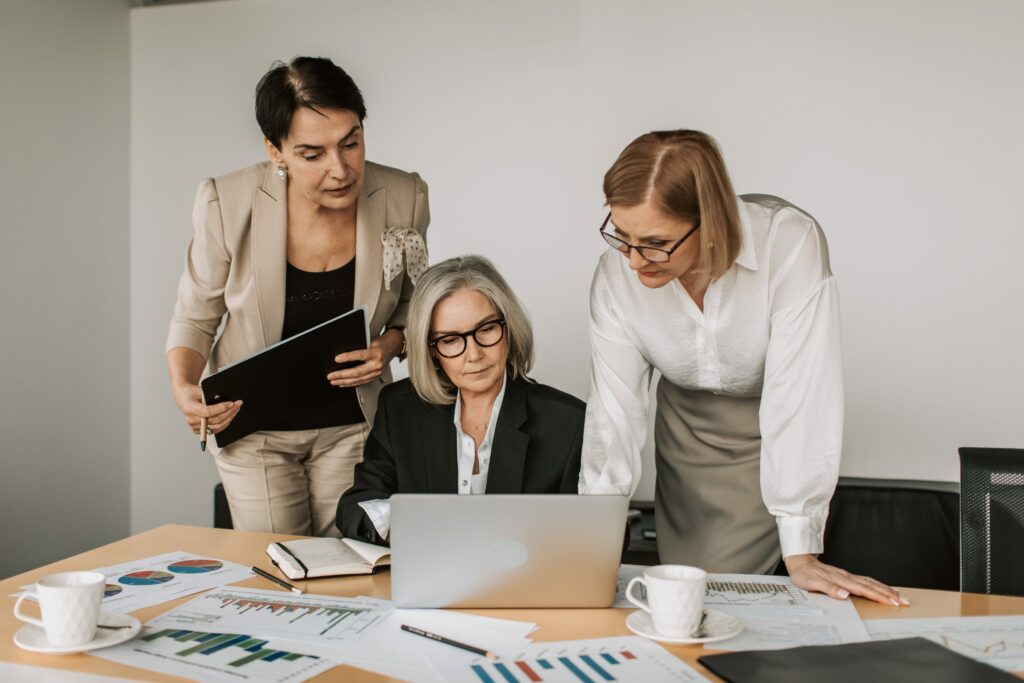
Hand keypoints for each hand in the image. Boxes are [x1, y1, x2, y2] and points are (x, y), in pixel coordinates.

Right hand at [172, 382, 241, 434]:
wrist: (184, 398)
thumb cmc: (192, 392)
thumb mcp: (200, 390)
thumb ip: (211, 396)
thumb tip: (226, 402)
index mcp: (189, 408)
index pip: (208, 412)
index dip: (221, 408)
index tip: (231, 403)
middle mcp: (191, 419)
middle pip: (214, 420)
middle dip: (229, 412)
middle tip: (238, 404)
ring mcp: (194, 426)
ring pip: (217, 427)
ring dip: (229, 418)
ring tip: (236, 409)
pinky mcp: (199, 430)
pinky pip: (215, 430)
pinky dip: (224, 423)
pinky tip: (230, 416)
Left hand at [328, 330, 402, 387]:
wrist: (392, 347)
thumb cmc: (380, 343)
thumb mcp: (370, 341)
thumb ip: (360, 348)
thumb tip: (344, 354)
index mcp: (376, 353)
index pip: (360, 355)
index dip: (347, 357)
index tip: (337, 359)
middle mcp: (377, 364)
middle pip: (357, 372)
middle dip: (342, 375)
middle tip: (331, 376)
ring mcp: (377, 372)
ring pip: (358, 380)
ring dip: (344, 381)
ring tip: (334, 381)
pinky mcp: (375, 376)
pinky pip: (362, 382)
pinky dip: (351, 383)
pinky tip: (343, 384)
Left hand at [784, 554, 909, 605]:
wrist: (799, 561)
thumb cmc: (804, 574)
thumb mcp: (811, 583)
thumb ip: (828, 589)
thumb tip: (844, 595)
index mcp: (840, 580)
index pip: (864, 590)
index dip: (879, 596)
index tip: (893, 603)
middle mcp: (846, 577)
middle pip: (872, 585)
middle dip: (889, 594)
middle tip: (905, 602)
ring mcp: (847, 575)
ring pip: (870, 582)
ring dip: (885, 589)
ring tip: (900, 596)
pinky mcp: (845, 575)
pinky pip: (865, 580)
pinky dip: (876, 585)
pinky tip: (881, 588)